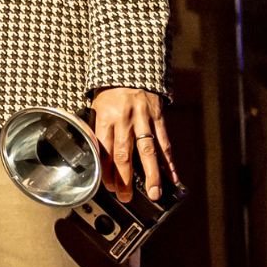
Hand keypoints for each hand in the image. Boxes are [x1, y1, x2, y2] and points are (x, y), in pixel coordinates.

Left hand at [90, 88, 178, 203]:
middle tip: (126, 197)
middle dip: (125, 179)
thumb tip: (93, 156)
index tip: (108, 186)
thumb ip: (97, 131)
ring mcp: (143, 120)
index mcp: (105, 118)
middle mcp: (124, 120)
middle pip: (124, 154)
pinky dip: (169, 161)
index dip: (106, 171)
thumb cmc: (110, 93)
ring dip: (151, 174)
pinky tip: (172, 176)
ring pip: (147, 151)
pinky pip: (165, 143)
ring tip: (153, 193)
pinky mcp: (158, 118)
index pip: (104, 149)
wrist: (131, 69)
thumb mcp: (95, 108)